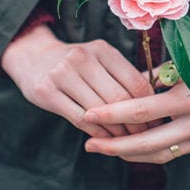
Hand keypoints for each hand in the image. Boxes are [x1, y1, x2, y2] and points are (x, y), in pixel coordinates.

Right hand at [1, 25, 154, 138]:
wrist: (33, 57)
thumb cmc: (76, 64)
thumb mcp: (99, 59)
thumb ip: (122, 76)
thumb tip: (155, 104)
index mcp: (102, 49)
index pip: (135, 82)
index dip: (149, 106)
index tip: (156, 121)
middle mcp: (82, 58)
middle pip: (119, 99)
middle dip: (135, 122)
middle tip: (144, 136)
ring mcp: (62, 74)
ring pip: (99, 111)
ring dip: (116, 131)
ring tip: (125, 140)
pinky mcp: (46, 92)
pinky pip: (79, 118)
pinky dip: (96, 133)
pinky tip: (105, 139)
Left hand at [82, 46, 189, 162]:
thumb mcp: (179, 62)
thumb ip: (149, 80)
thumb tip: (117, 93)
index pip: (143, 110)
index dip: (113, 114)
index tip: (88, 114)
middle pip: (148, 142)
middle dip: (115, 145)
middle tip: (89, 143)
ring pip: (159, 154)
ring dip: (129, 154)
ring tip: (103, 147)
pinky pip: (172, 153)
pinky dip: (148, 151)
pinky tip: (128, 147)